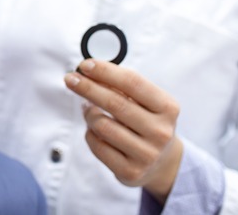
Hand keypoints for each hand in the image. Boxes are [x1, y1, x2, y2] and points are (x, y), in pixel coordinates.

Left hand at [64, 59, 182, 202]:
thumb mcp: (146, 102)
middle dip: (87, 87)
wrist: (163, 163)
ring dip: (89, 114)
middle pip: (114, 103)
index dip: (106, 71)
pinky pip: (97, 145)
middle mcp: (160, 131)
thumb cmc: (148, 122)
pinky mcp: (131, 171)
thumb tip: (90, 72)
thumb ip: (122, 86)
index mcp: (167, 107)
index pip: (133, 82)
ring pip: (102, 125)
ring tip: (88, 109)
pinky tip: (93, 129)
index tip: (85, 65)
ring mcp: (146, 154)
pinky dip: (90, 133)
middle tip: (70, 79)